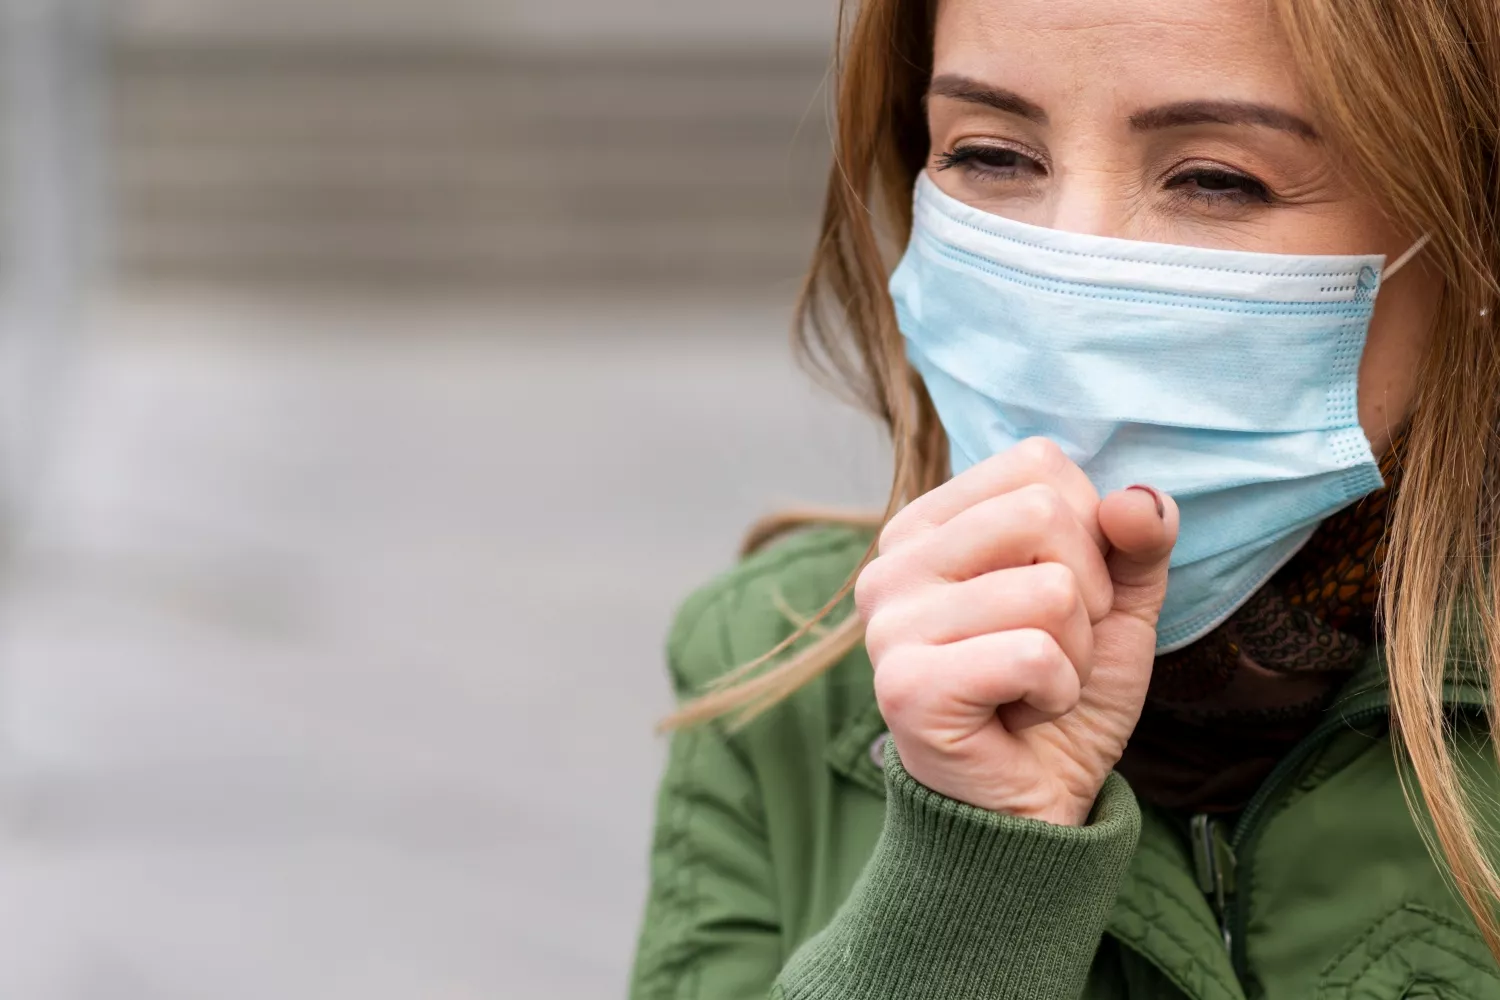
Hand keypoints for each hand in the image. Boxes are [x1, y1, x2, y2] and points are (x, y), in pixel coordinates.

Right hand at [856, 437, 1178, 825]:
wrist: (1028, 805)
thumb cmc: (1058, 692)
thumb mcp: (1114, 604)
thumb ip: (1135, 540)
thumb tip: (1139, 499)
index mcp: (928, 525)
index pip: (1036, 465)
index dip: (1086, 533)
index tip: (1061, 599)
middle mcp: (892, 563)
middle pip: (1043, 511)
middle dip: (1088, 592)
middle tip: (1052, 647)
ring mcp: (890, 623)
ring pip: (1051, 589)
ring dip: (1075, 654)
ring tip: (1033, 686)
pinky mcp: (906, 684)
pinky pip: (1033, 654)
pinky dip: (1057, 693)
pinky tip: (1020, 715)